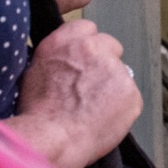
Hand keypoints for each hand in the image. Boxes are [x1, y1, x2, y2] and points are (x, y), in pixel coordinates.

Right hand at [5, 19, 142, 167]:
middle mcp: (93, 48)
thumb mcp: (36, 70)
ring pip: (120, 75)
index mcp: (67, 40)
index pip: (88, 29)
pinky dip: (121, 110)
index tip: (84, 62)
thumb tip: (67, 58)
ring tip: (93, 111)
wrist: (53, 138)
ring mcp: (116, 69)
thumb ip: (58, 56)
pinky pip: (130, 99)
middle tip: (91, 89)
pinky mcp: (131, 92)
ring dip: (112, 88)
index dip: (87, 48)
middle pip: (110, 47)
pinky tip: (103, 121)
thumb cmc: (38, 112)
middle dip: (104, 64)